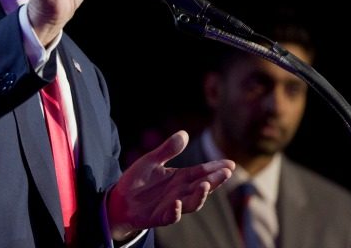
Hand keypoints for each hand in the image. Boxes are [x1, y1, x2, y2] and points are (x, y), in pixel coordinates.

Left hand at [107, 130, 234, 240]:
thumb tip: (185, 133)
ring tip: (205, 185)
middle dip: (215, 180)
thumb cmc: (138, 180)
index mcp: (180, 177)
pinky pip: (170, 216)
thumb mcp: (151, 160)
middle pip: (201, 186)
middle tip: (226, 172)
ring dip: (199, 196)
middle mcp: (180, 192)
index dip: (215, 168)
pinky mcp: (160, 216)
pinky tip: (176, 203)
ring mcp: (172, 205)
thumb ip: (167, 149)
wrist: (120, 200)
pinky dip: (175, 211)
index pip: (201, 171)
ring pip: (191, 202)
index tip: (230, 163)